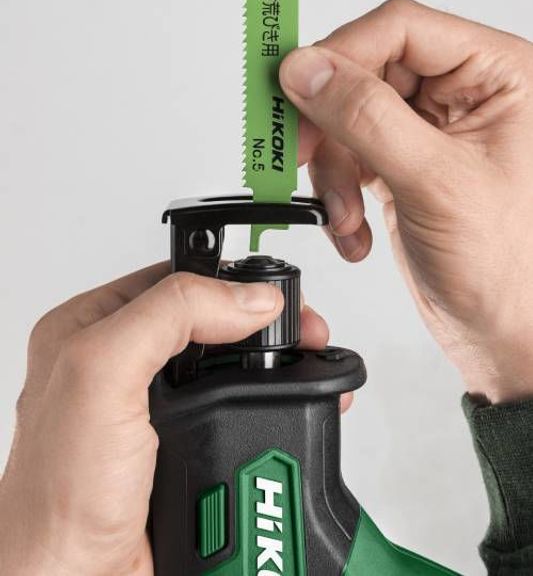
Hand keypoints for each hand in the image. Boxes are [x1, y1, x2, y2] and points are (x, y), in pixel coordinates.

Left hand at [0, 263, 336, 575]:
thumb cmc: (56, 501)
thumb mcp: (102, 377)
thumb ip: (169, 317)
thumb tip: (248, 299)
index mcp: (89, 328)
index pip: (173, 278)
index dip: (230, 282)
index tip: (276, 299)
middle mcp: (122, 365)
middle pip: (212, 322)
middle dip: (264, 327)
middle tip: (307, 338)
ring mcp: (155, 410)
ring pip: (230, 369)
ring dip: (275, 371)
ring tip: (308, 374)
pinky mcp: (183, 448)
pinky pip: (238, 412)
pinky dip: (272, 409)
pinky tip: (290, 410)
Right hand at [280, 0, 532, 403]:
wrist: (507, 337)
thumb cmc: (510, 268)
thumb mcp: (435, 182)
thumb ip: (366, 116)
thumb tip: (307, 68)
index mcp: (498, 75)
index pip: (401, 29)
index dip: (342, 54)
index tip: (295, 85)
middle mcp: (465, 94)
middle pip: (365, 73)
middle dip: (331, 126)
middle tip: (304, 156)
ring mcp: (431, 130)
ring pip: (348, 116)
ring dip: (333, 170)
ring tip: (343, 216)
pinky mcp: (405, 163)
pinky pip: (349, 155)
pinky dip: (337, 192)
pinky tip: (353, 229)